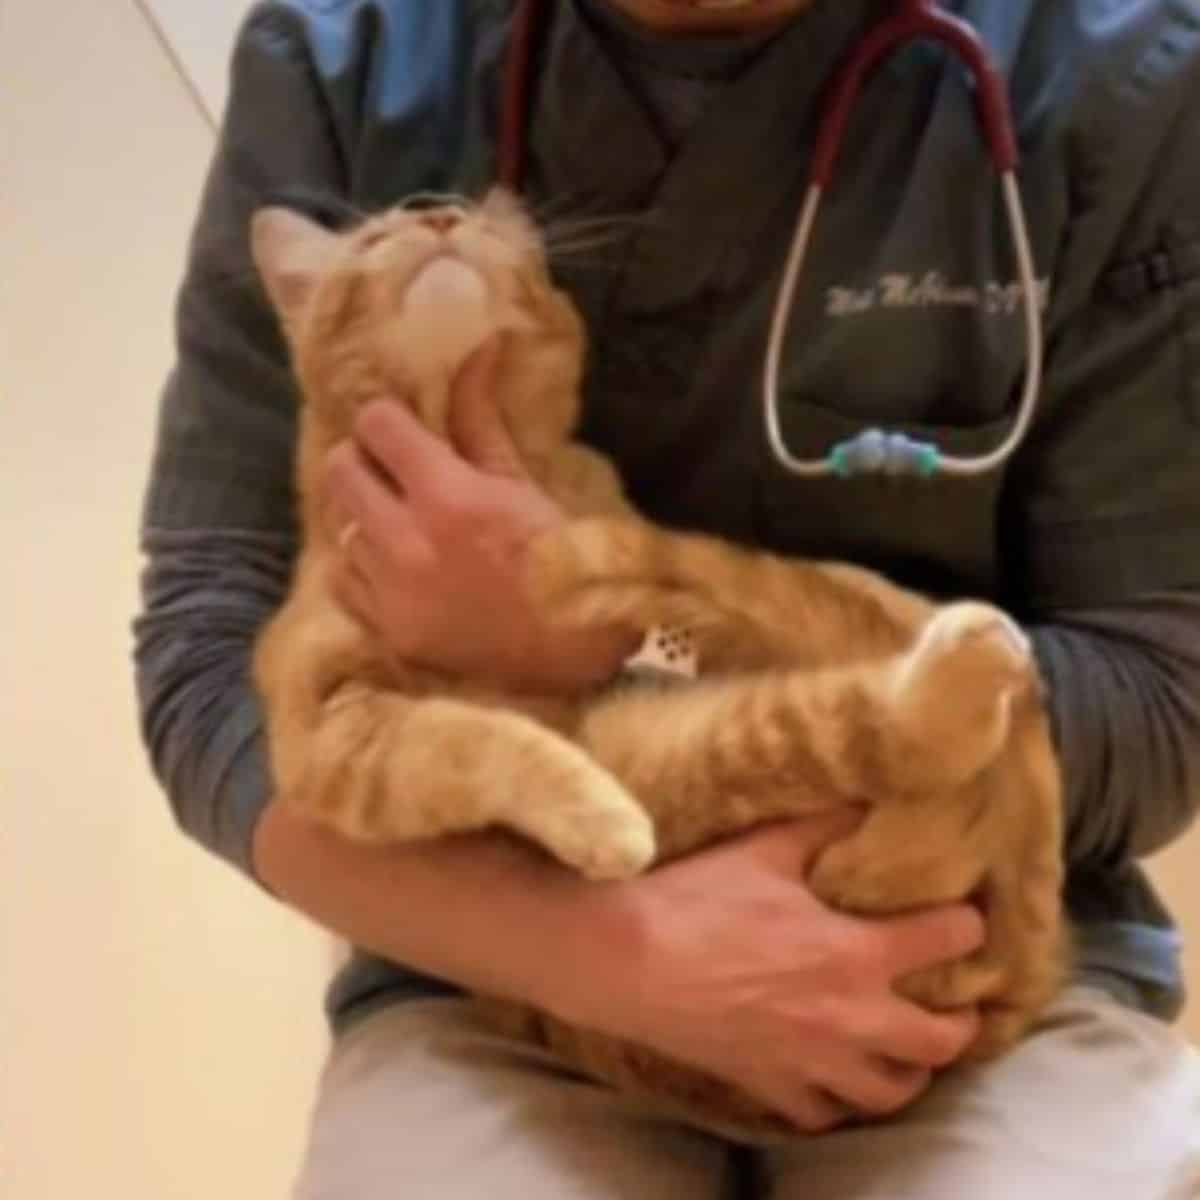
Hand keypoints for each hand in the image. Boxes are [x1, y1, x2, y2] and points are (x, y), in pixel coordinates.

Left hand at [324, 341, 637, 690]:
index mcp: (448, 495)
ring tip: (401, 522)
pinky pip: (343, 580)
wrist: (572, 651)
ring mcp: (391, 591)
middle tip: (396, 471)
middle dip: (365, 460)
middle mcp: (407, 541)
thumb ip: (482, 420)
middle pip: (341, 469)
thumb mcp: (523, 483)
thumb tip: (480, 346)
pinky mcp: (388, 631)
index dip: (389, 420)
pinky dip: (362, 566)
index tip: (406, 431)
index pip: (376, 424)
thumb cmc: (560, 559)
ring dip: (365, 515)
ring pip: (341, 524)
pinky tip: (395, 565)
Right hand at [549, 812, 983, 1132]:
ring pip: (889, 1092)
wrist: (629, 959)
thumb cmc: (696, 898)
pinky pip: (821, 1114)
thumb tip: (862, 801)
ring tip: (909, 1053)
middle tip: (961, 1008)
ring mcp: (809, 1059)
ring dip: (910, 1073)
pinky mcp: (768, 1082)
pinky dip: (837, 1101)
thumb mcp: (763, 848)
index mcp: (854, 952)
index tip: (969, 920)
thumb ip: (821, 826)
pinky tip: (834, 1080)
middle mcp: (847, 1016)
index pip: (945, 941)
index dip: (967, 927)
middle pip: (938, 1041)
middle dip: (962, 1025)